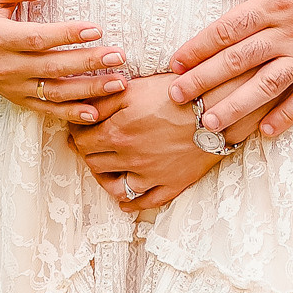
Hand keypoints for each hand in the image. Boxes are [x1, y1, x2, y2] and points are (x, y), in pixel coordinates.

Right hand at [0, 0, 130, 125]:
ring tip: (118, 83)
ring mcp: (10, 86)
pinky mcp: (15, 98)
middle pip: (52, 68)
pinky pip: (45, 109)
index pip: (38, 39)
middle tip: (119, 56)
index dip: (68, 35)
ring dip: (88, 90)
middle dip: (88, 63)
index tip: (97, 29)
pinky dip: (70, 114)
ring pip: (54, 93)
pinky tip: (95, 112)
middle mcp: (5, 66)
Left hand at [68, 76, 238, 213]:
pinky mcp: (170, 184)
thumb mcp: (135, 88)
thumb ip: (104, 100)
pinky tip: (125, 201)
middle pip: (95, 163)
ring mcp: (150, 176)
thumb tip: (82, 109)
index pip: (83, 141)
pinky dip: (131, 203)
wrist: (216, 109)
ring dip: (103, 179)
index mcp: (117, 134)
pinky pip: (145, 202)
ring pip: (115, 187)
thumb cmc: (176, 93)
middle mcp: (130, 159)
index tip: (79, 128)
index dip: (77, 133)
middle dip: (87, 153)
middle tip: (88, 144)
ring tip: (104, 169)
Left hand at [165, 0, 292, 137]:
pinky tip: (268, 132)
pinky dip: (287, 115)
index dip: (198, 48)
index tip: (175, 62)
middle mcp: (291, 31)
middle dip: (204, 82)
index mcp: (277, 0)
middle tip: (177, 99)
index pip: (226, 29)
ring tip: (210, 125)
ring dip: (236, 108)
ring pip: (267, 86)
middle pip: (238, 61)